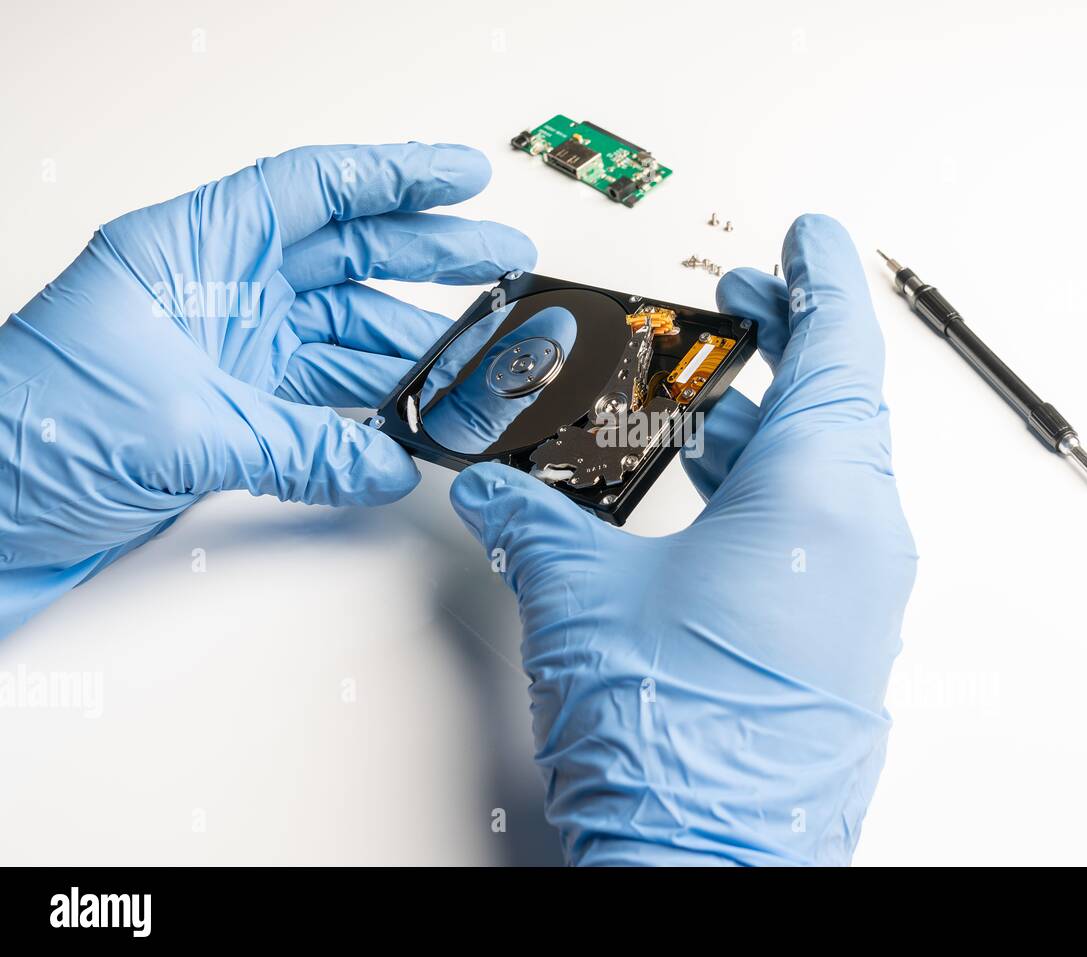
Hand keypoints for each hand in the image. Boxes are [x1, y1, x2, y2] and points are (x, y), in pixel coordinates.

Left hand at [0, 142, 534, 634]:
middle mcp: (213, 291)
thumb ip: (300, 448)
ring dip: (408, 354)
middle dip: (429, 256)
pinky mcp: (231, 407)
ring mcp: (227, 350)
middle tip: (499, 262)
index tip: (462, 177)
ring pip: (343, 334)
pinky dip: (368, 414)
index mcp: (186, 251)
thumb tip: (383, 463)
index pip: (308, 189)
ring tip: (470, 369)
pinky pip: (322, 397)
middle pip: (343, 255)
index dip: (395, 176)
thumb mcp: (181, 430)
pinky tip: (408, 425)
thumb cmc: (20, 437)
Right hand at [450, 214, 916, 865]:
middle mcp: (863, 542)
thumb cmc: (677, 745)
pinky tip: (714, 484)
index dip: (822, 279)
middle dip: (789, 337)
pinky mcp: (839, 637)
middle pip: (840, 401)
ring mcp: (860, 595)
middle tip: (744, 299)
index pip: (842, 350)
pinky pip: (822, 525)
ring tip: (714, 389)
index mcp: (822, 502)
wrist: (711, 868)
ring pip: (829, 466)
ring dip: (773, 417)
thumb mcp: (584, 601)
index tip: (809, 236)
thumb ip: (534, 524)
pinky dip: (774, 483)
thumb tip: (494, 493)